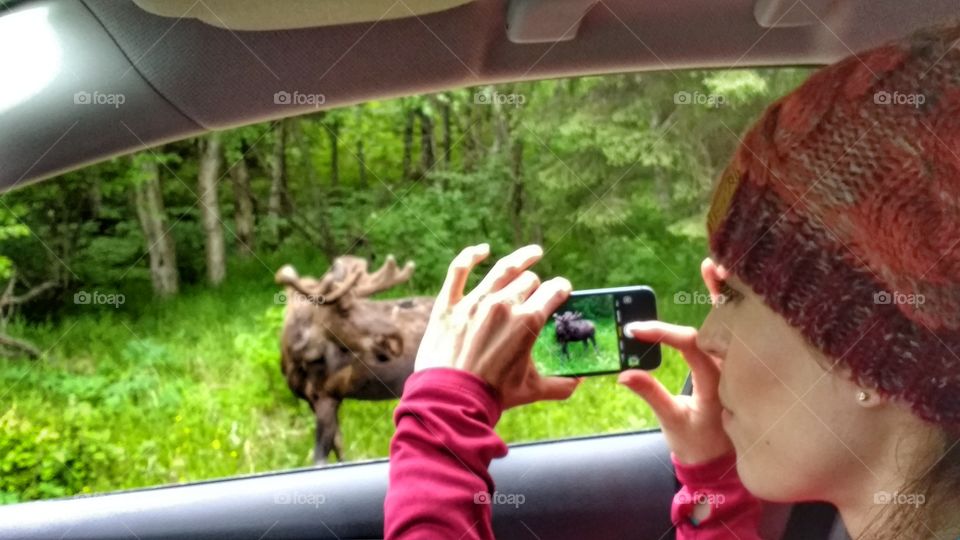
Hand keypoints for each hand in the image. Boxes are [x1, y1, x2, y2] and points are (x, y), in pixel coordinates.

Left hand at [415, 243, 580, 409]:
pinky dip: (471, 255)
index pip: (554, 291)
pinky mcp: (449, 304)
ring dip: (521, 258)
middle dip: (537, 285)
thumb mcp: (532, 390)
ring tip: (533, 253)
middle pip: (529, 280)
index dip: (562, 288)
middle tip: (537, 292)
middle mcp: (503, 304)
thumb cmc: (493, 395)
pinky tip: (482, 250)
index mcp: (528, 321)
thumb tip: (579, 382)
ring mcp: (474, 301)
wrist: (451, 400)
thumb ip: (560, 384)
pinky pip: (459, 269)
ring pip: (503, 268)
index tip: (562, 290)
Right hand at [617, 257, 733, 464]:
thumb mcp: (672, 422)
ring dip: (726, 293)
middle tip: (713, 263)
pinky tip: (720, 284)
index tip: (635, 330)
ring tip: (718, 264)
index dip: (664, 333)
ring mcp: (738, 365)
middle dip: (720, 292)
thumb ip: (651, 395)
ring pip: (737, 323)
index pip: (694, 345)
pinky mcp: (735, 364)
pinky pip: (735, 330)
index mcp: (720, 383)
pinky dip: (728, 307)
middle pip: (729, 323)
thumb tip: (623, 375)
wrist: (721, 463)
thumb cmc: (697, 443)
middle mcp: (734, 369)